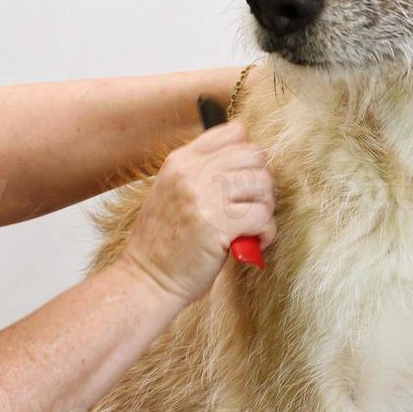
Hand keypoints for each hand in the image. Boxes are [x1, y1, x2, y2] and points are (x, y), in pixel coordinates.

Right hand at [118, 122, 276, 304]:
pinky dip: (266, 232)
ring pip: (263, 184)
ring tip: (251, 225)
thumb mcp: (174, 191)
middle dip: (261, 183)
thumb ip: (204, 172)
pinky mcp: (219, 224)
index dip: (248, 157)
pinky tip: (252, 241)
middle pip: (256, 156)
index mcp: (182, 160)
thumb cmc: (166, 241)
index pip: (235, 132)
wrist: (147, 278)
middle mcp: (193, 172)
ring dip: (265, 208)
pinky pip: (263, 216)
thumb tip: (249, 160)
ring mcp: (204, 197)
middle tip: (251, 206)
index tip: (243, 181)